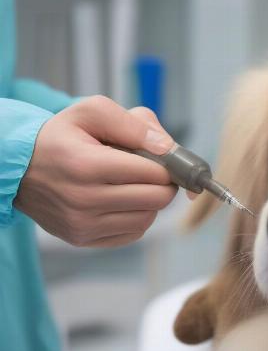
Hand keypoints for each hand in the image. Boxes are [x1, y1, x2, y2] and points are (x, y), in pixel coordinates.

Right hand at [15, 96, 178, 247]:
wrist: (17, 167)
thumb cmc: (60, 137)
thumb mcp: (92, 112)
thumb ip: (133, 124)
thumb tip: (166, 147)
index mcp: (87, 165)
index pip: (153, 173)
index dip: (166, 164)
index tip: (162, 159)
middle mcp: (84, 200)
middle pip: (156, 199)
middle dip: (164, 183)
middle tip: (156, 172)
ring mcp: (82, 224)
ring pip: (147, 218)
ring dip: (152, 202)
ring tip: (137, 185)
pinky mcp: (82, 239)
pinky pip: (132, 233)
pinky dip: (138, 217)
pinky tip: (125, 201)